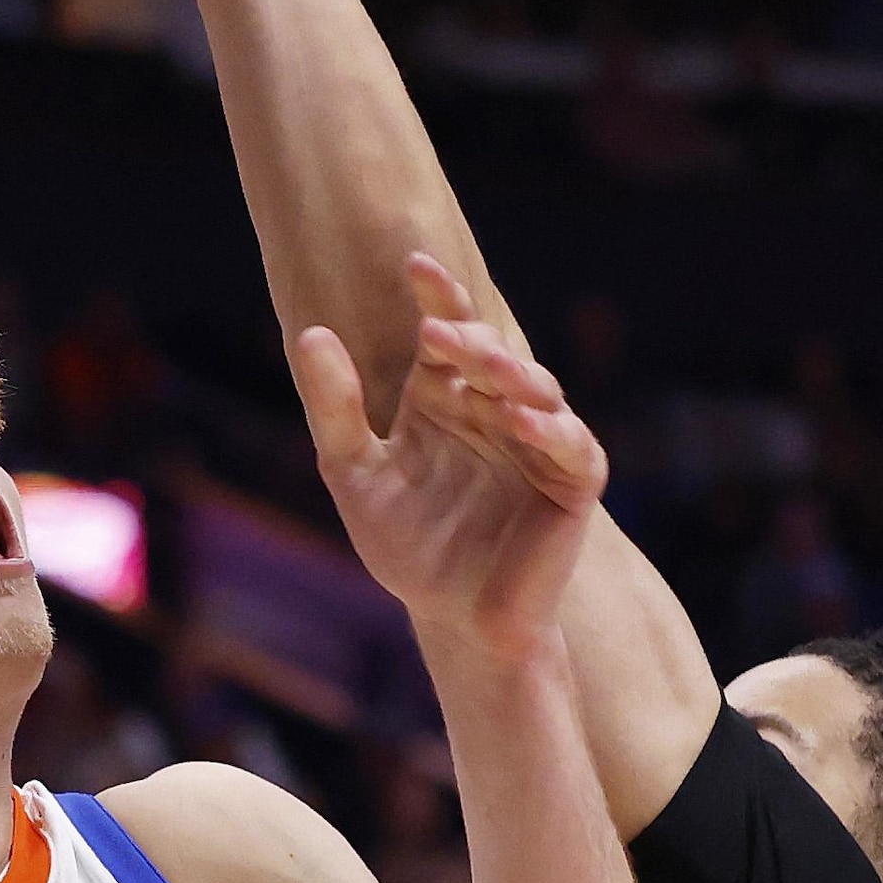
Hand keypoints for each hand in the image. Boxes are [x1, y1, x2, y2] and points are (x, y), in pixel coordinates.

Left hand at [293, 255, 609, 668]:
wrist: (454, 619)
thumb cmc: (408, 547)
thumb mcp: (356, 475)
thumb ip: (335, 409)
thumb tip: (311, 333)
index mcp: (447, 398)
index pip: (447, 332)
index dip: (439, 296)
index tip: (415, 263)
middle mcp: (496, 410)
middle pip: (492, 354)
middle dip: (469, 336)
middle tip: (437, 328)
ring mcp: (539, 443)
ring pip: (538, 388)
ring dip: (511, 371)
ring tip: (479, 361)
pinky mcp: (572, 484)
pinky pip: (571, 446)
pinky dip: (549, 429)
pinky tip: (518, 419)